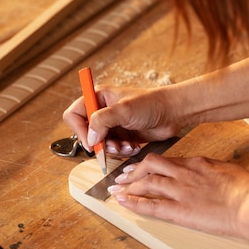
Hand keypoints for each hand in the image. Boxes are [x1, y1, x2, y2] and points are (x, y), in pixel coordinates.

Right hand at [63, 85, 189, 156]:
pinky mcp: (121, 135)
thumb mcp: (124, 110)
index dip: (79, 130)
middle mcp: (102, 110)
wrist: (174, 112)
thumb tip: (89, 138)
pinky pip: (112, 148)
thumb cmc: (152, 104)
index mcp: (98, 97)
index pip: (74, 115)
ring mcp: (112, 124)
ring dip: (112, 149)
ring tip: (127, 146)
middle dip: (99, 143)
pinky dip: (121, 151)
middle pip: (86, 133)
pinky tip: (134, 146)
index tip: (91, 142)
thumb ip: (102, 121)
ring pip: (99, 144)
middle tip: (112, 147)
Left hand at [107, 153, 248, 236]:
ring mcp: (180, 192)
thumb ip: (209, 168)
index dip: (148, 164)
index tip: (140, 168)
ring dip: (129, 186)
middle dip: (133, 171)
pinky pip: (152, 205)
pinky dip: (135, 203)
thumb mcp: (225, 169)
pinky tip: (124, 202)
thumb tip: (203, 170)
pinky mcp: (180, 211)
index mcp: (195, 163)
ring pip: (147, 183)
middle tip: (122, 177)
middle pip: (150, 166)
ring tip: (117, 190)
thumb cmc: (245, 189)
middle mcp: (183, 174)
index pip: (165, 160)